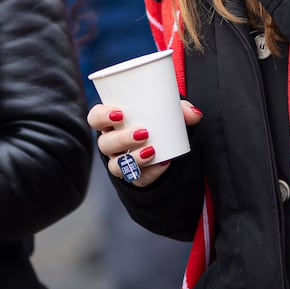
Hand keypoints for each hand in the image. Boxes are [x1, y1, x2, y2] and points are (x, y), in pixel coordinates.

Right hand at [88, 100, 203, 187]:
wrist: (166, 145)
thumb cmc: (157, 120)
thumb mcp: (166, 110)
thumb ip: (180, 109)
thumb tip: (194, 114)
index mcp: (111, 121)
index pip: (95, 118)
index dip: (101, 116)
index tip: (119, 113)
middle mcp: (110, 143)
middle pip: (105, 144)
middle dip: (121, 139)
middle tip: (143, 132)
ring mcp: (120, 162)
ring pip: (116, 165)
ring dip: (133, 158)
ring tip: (152, 150)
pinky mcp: (134, 177)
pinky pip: (137, 179)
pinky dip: (151, 173)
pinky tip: (163, 164)